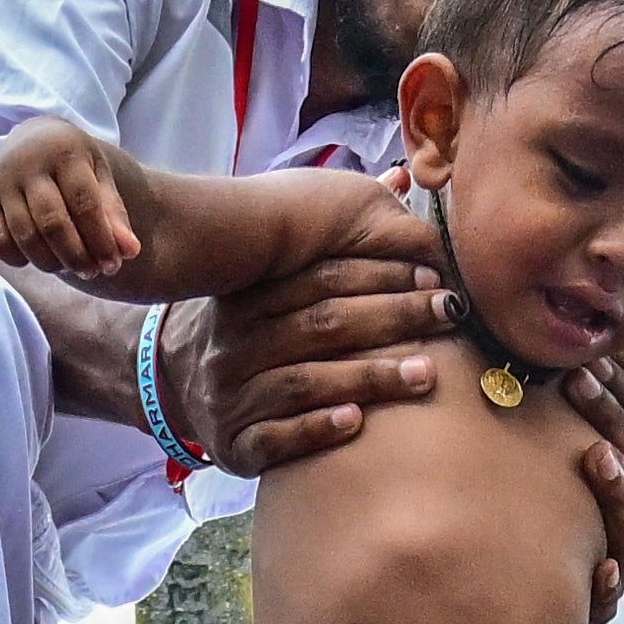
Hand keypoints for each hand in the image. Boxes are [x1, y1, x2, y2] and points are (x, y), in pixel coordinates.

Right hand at [0, 125, 144, 281]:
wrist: (32, 140)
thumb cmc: (74, 166)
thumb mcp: (99, 178)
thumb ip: (114, 214)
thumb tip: (129, 252)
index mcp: (64, 150)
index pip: (85, 204)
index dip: (101, 240)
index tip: (113, 265)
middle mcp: (28, 162)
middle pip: (53, 223)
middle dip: (76, 255)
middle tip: (91, 272)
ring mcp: (1, 180)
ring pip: (26, 236)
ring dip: (51, 262)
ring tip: (68, 267)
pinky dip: (18, 259)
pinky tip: (37, 259)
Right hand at [189, 184, 464, 474]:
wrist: (177, 388)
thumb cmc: (252, 329)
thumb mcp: (277, 280)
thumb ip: (340, 238)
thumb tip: (399, 180)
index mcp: (250, 297)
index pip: (321, 279)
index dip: (380, 275)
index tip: (434, 275)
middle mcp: (236, 342)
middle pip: (321, 326)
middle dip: (391, 318)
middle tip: (446, 315)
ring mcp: (230, 394)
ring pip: (304, 381)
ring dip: (369, 377)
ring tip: (426, 374)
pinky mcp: (233, 443)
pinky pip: (274, 438)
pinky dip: (315, 429)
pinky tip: (357, 422)